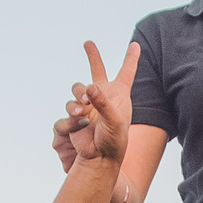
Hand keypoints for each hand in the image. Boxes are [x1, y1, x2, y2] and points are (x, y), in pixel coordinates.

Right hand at [56, 41, 137, 170]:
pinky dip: (70, 118)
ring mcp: (87, 106)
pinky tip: (78, 125)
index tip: (135, 44)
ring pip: (76, 90)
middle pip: (96, 71)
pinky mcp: (74, 118)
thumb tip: (90, 88)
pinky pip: (66, 113)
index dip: (131, 58)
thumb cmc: (114, 140)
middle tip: (88, 43)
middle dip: (93, 55)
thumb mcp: (115, 120)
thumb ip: (103, 102)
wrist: (100, 159)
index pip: (126, 72)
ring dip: (76, 99)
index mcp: (118, 94)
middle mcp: (102, 97)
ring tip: (81, 112)